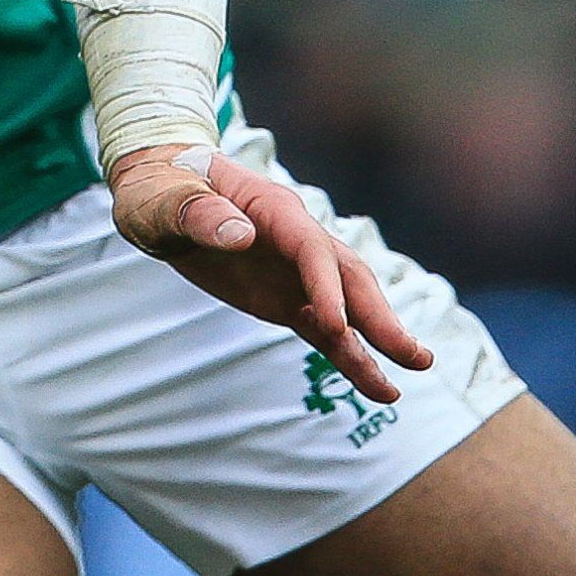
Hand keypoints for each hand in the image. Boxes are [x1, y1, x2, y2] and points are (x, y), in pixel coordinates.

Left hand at [110, 144, 434, 400]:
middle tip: (411, 354)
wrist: (159, 192)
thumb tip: (239, 235)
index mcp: (271, 208)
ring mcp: (296, 272)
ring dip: (378, 338)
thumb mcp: (164, 198)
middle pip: (347, 277)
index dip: (326, 286)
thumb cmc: (160, 188)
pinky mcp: (288, 299)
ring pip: (347, 305)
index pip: (310, 249)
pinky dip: (351, 356)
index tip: (336, 325)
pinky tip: (380, 387)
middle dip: (377, 315)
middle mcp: (296, 238)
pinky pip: (325, 330)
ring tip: (416, 369)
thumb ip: (198, 213)